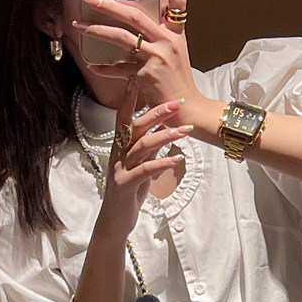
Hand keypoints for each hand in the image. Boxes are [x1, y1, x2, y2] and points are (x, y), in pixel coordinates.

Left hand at [73, 0, 202, 119]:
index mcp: (176, 33)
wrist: (187, 108)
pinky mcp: (148, 74)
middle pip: (136, 15)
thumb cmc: (176, 81)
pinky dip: (104, 67)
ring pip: (123, 37)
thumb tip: (130, 22)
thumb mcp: (172, 53)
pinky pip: (119, 68)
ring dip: (97, 30)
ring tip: (80, 26)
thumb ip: (156, 37)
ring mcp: (158, 56)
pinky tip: (93, 65)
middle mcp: (169, 41)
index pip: (178, 1)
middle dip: (109, 4)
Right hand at [97, 81, 191, 240]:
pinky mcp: (125, 185)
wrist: (116, 221)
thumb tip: (164, 132)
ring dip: (165, 135)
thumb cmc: (129, 192)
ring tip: (185, 130)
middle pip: (136, 127)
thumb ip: (150, 149)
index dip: (131, 98)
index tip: (140, 79)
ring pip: (142, 146)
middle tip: (177, 102)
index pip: (125, 118)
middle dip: (157, 113)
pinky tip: (178, 158)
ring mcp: (120, 169)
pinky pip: (145, 170)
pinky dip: (162, 162)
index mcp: (120, 147)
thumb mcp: (141, 166)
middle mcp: (118, 154)